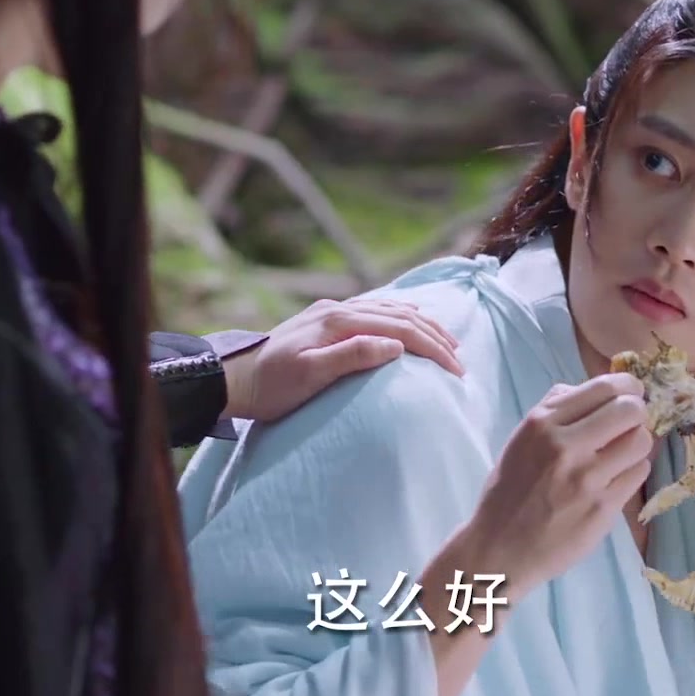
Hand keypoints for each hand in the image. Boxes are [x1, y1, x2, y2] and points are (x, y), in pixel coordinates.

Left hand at [222, 298, 463, 422]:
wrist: (233, 378)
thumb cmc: (271, 386)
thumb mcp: (309, 376)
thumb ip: (351, 356)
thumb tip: (395, 346)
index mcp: (339, 320)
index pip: (399, 329)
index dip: (432, 349)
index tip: (456, 371)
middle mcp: (339, 309)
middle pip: (400, 315)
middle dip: (435, 337)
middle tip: (461, 362)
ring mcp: (333, 311)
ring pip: (390, 309)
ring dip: (422, 325)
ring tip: (447, 342)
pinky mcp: (327, 319)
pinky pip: (376, 311)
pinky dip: (401, 318)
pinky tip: (409, 326)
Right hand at [455, 374, 654, 604]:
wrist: (501, 546)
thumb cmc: (511, 490)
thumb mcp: (522, 439)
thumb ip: (557, 409)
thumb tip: (601, 391)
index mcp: (542, 422)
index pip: (604, 388)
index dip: (628, 386)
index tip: (632, 393)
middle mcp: (564, 445)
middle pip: (629, 410)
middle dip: (638, 412)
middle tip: (633, 423)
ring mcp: (586, 478)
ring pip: (640, 442)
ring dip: (639, 444)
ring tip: (625, 453)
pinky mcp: (602, 507)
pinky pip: (638, 474)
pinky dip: (634, 470)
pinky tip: (619, 477)